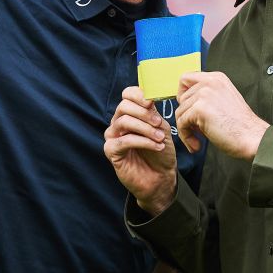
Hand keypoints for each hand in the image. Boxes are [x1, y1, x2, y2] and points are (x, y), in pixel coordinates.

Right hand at [104, 87, 177, 215]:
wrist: (161, 177)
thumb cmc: (161, 151)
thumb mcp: (161, 128)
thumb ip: (153, 113)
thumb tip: (148, 98)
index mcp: (130, 113)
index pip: (127, 95)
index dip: (138, 95)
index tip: (151, 102)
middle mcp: (118, 122)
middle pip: (123, 106)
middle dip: (143, 113)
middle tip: (159, 123)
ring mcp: (113, 136)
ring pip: (123, 122)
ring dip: (145, 129)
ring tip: (160, 138)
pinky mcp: (111, 151)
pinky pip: (123, 141)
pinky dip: (142, 142)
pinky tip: (156, 147)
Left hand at [176, 72, 268, 160]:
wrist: (253, 137)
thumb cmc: (241, 125)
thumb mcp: (223, 99)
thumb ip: (207, 96)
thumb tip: (185, 103)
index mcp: (216, 78)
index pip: (186, 79)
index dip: (183, 95)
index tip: (188, 109)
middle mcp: (210, 82)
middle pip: (182, 98)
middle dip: (186, 116)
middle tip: (197, 130)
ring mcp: (204, 94)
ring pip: (180, 112)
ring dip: (186, 130)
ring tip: (198, 140)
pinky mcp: (199, 109)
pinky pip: (181, 123)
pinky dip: (186, 137)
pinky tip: (197, 144)